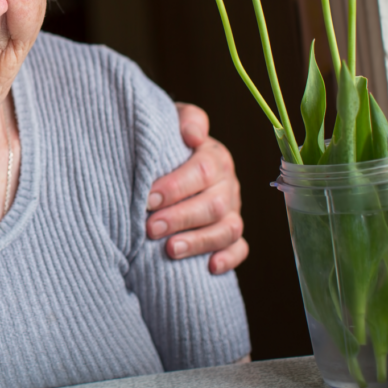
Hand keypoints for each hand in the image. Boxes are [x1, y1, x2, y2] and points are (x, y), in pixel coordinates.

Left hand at [147, 103, 247, 274]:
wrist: (166, 155)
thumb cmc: (164, 140)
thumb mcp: (171, 120)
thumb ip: (185, 120)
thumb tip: (193, 135)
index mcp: (214, 156)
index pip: (202, 171)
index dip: (175, 187)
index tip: (147, 198)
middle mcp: (228, 183)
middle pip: (214, 204)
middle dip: (180, 217)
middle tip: (150, 228)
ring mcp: (232, 210)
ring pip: (228, 229)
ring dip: (199, 241)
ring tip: (170, 250)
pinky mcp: (232, 233)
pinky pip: (239, 248)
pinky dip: (228, 259)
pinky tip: (209, 268)